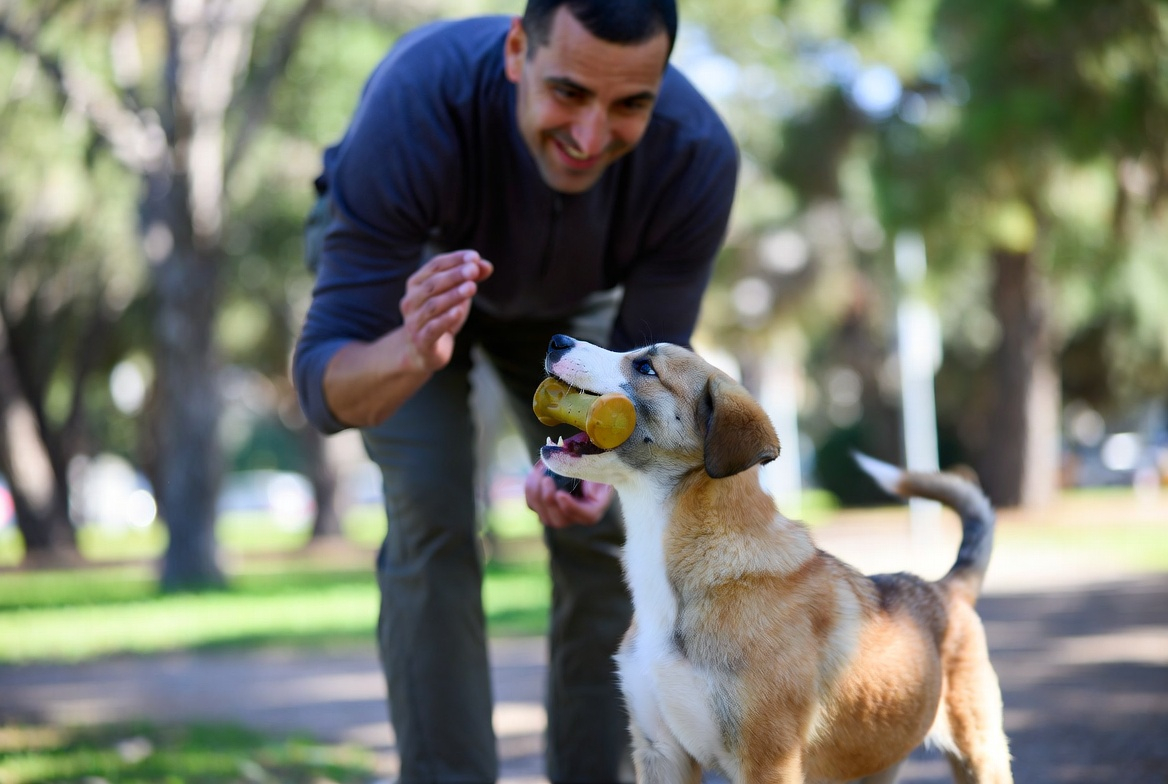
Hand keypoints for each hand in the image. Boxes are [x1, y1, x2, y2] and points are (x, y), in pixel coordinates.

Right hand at [399, 250, 492, 372]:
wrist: (422, 351)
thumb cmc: (440, 316)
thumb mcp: (456, 296)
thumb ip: (470, 279)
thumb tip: (487, 265)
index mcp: (417, 283)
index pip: (435, 265)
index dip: (454, 259)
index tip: (475, 256)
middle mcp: (411, 300)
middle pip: (432, 284)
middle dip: (454, 275)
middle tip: (473, 270)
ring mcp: (414, 321)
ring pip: (433, 305)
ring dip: (453, 295)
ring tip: (471, 287)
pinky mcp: (422, 341)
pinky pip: (432, 328)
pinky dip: (445, 319)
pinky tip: (458, 312)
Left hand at [524, 459, 613, 528]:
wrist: (581, 465)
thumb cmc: (593, 467)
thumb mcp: (597, 468)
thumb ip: (592, 474)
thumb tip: (579, 481)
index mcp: (594, 508)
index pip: (587, 516)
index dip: (572, 507)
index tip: (560, 494)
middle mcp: (575, 517)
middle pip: (560, 521)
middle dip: (549, 500)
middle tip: (546, 479)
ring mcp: (558, 515)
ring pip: (543, 516)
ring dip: (537, 493)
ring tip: (538, 472)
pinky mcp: (544, 508)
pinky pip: (533, 505)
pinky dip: (531, 489)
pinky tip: (535, 473)